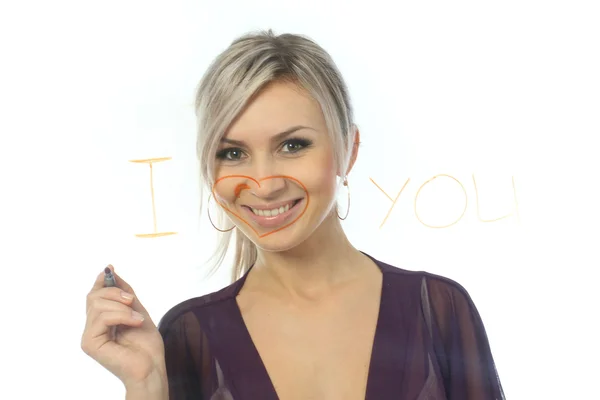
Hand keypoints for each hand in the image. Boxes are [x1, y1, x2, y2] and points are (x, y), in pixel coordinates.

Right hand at [81, 265, 165, 388]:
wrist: (151, 367)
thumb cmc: (146, 345)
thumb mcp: (137, 310)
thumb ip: (124, 293)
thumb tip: (110, 271)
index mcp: (101, 321)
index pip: (95, 295)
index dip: (102, 280)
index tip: (110, 268)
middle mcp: (92, 328)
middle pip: (93, 296)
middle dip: (115, 292)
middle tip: (131, 300)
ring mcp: (89, 336)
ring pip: (98, 304)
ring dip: (122, 307)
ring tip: (137, 319)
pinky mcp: (90, 343)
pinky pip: (101, 317)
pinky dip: (122, 316)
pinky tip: (135, 323)